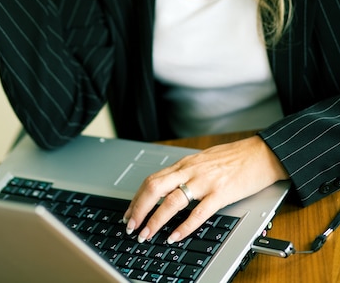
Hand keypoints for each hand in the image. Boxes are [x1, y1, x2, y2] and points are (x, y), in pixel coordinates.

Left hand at [123, 136, 288, 243]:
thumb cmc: (235, 157)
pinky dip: (184, 227)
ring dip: (155, 220)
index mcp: (186, 163)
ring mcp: (205, 181)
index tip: (129, 213)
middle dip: (139, 209)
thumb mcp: (204, 160)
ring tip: (147, 234)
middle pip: (155, 188)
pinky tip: (175, 236)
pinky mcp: (221, 193)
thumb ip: (187, 172)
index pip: (152, 179)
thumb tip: (170, 188)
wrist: (261, 153)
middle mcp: (191, 170)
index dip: (137, 198)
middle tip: (131, 226)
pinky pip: (198, 212)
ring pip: (172, 201)